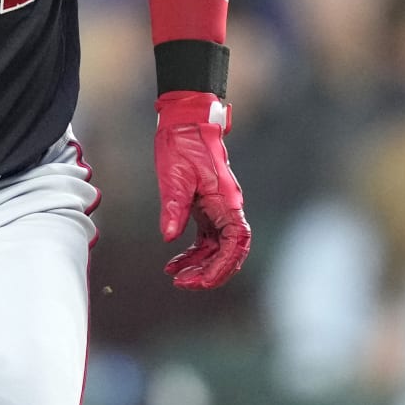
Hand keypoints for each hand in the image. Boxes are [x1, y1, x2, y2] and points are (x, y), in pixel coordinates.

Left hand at [154, 91, 250, 288]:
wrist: (185, 121)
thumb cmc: (183, 143)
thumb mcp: (175, 175)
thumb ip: (174, 207)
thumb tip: (168, 238)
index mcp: (226, 201)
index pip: (235, 243)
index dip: (222, 266)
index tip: (199, 280)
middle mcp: (227, 207)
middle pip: (229, 251)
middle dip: (209, 272)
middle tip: (182, 283)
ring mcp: (218, 208)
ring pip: (217, 247)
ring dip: (200, 265)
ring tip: (175, 276)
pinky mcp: (207, 207)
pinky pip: (206, 238)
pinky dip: (193, 253)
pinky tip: (174, 262)